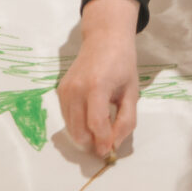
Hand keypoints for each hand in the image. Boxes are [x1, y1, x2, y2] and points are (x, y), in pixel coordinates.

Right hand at [57, 0, 140, 158]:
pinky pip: (67, 117)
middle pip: (79, 130)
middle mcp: (76, 88)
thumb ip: (126, 120)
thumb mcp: (131, 92)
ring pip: (70, 127)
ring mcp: (65, 89)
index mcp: (97, 86)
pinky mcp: (60, 90)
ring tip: (101, 129)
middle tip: (107, 142)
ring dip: (85, 135)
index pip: (96, 124)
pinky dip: (78, 124)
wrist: (104, 39)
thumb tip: (114, 144)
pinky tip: (91, 115)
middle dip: (93, 142)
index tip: (109, 151)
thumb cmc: (122, 64)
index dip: (103, 142)